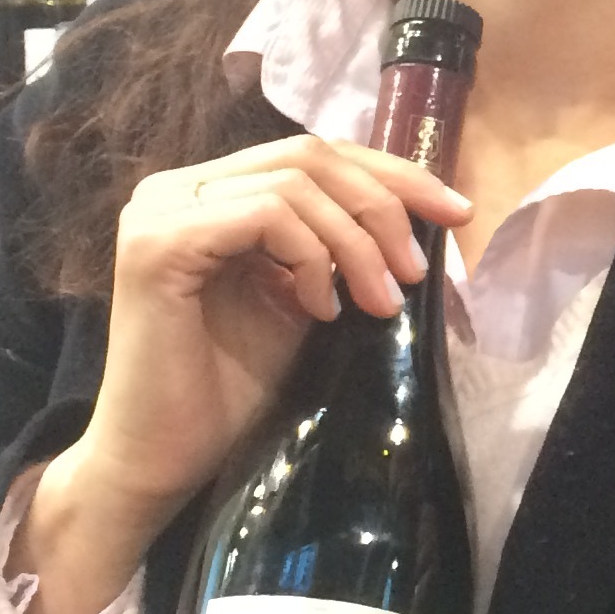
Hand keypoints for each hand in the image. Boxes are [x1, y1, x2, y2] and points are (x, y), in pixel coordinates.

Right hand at [17, 136, 472, 613]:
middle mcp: (179, 187)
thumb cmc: (232, 389)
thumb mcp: (308, 299)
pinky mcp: (157, 243)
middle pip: (309, 155)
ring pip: (294, 183)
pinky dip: (310, 256)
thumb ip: (341, 248)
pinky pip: (264, 215)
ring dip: (356, 242)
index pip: (315, 155)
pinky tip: (320, 311)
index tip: (457, 215)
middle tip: (418, 272)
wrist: (164, 458)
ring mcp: (160, 210)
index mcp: (213, 192)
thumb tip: (425, 215)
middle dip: (384, 205)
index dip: (392, 174)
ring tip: (379, 305)